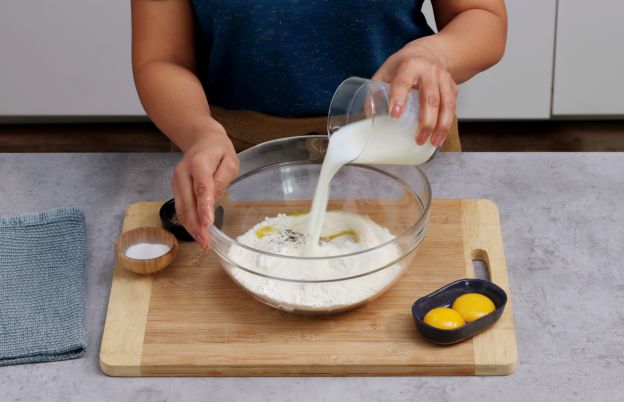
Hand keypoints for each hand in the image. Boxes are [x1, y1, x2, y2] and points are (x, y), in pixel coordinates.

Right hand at [171, 119, 238, 250]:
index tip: (207, 224)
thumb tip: (212, 202)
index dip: (203, 208)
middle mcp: (183, 172)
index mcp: (199, 163)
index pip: (201, 188)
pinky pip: (180, 207)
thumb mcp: (230, 161)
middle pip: (188, 203)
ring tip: (203, 243)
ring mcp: (176, 180)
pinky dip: (187, 222)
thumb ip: (222, 180)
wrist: (201, 139)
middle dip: (196, 225)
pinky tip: (196, 233)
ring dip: (191, 227)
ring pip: (181, 208)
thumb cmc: (218, 150)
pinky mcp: (176, 187)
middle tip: (207, 243)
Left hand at [372, 40, 457, 146]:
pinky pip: (453, 106)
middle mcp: (428, 71)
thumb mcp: (386, 71)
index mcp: (408, 66)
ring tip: (433, 142)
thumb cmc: (404, 65)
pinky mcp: (452, 87)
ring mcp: (443, 79)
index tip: (394, 115)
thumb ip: (375, 90)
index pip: (403, 82)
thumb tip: (368, 117)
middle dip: (426, 121)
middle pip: (430, 98)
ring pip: (446, 104)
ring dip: (441, 126)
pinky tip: (441, 136)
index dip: (399, 98)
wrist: (429, 52)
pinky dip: (448, 123)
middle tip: (418, 139)